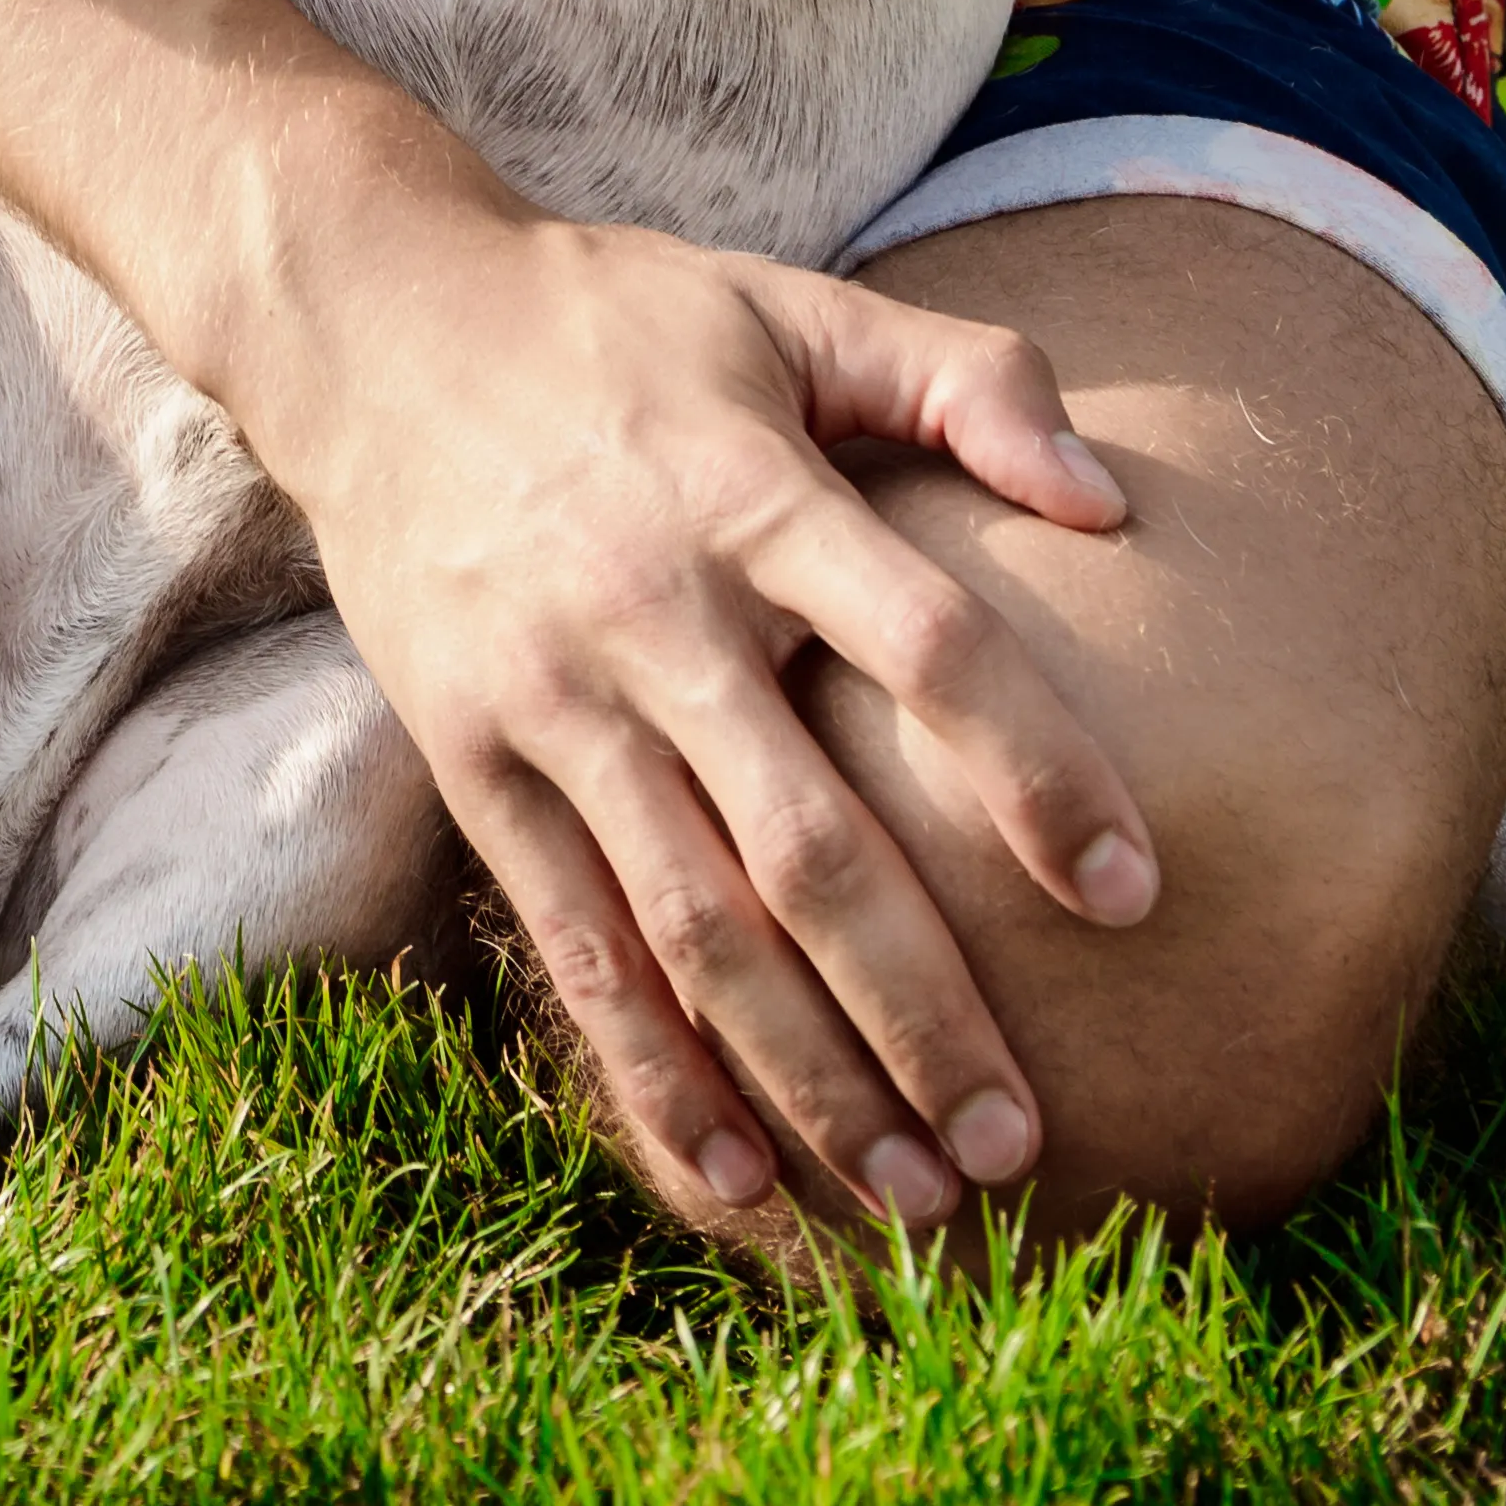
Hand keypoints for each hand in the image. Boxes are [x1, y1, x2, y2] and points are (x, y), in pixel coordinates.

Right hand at [267, 194, 1158, 1233]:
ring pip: (693, 928)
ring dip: (807, 1078)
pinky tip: (729, 1179)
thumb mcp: (789, 306)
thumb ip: (964, 381)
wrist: (370, 321)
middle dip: (924, 1008)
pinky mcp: (472, 761)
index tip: (1134, 897)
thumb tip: (1114, 506)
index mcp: (753, 495)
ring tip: (916, 1199)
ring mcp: (551, 699)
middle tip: (1024, 1138)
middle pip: (809, 845)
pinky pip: (572, 942)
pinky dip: (649, 1072)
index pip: (927, 647)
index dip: (1035, 772)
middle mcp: (653, 612)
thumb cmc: (617, 321)